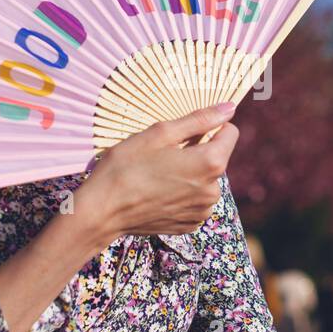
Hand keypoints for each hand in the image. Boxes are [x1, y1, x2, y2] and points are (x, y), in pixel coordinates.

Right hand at [80, 103, 239, 239]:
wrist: (102, 211)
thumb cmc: (126, 167)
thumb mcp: (160, 134)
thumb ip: (199, 120)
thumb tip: (230, 108)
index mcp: (210, 163)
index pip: (230, 133)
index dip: (210, 127)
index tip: (187, 132)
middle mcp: (213, 190)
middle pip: (216, 157)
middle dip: (196, 152)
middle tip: (162, 155)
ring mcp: (202, 211)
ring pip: (205, 180)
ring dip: (189, 174)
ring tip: (157, 175)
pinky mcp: (190, 224)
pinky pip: (194, 200)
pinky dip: (182, 194)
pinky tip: (157, 192)